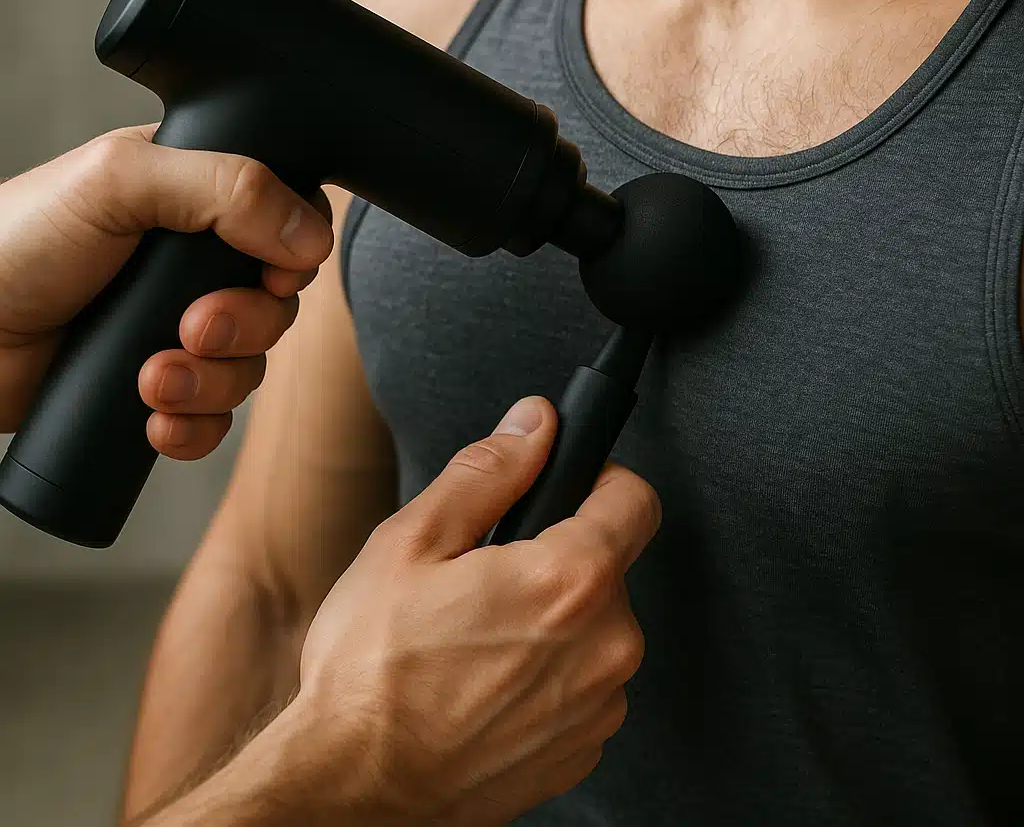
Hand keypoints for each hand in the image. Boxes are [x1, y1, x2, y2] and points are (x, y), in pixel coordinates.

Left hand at [0, 125, 332, 457]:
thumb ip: (225, 186)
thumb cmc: (15, 245)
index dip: (294, 255)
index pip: (286, 220)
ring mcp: (176, 330)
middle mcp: (191, 265)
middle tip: (192, 328)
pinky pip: (217, 419)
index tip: (272, 274)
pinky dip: (195, 426)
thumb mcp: (119, 181)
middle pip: (277, 303)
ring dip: (213, 382)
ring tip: (152, 379)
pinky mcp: (157, 389)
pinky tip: (154, 418)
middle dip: (245, 326)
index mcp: (193, 197)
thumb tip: (311, 236)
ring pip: (251, 366)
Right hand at [274, 394, 659, 825]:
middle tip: (487, 576)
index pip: (636, 499)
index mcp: (569, 582)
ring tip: (478, 636)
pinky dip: (549, 673)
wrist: (354, 789)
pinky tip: (487, 682)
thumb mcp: (412, 542)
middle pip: (609, 566)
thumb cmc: (373, 673)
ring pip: (596, 627)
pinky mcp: (583, 748)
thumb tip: (533, 423)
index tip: (569, 489)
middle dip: (558, 557)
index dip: (600, 481)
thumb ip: (488, 471)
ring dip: (553, 620)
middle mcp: (605, 647)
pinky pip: (584, 683)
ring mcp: (599, 706)